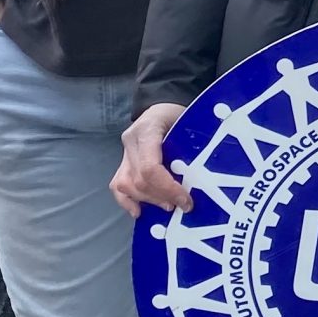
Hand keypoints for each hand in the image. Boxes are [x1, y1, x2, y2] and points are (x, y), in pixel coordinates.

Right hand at [111, 102, 191, 216]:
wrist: (163, 104)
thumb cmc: (179, 114)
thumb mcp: (189, 124)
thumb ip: (190, 148)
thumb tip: (200, 180)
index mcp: (147, 129)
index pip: (150, 167)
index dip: (167, 188)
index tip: (185, 200)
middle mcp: (131, 141)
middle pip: (138, 179)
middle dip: (160, 197)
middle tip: (180, 205)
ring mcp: (124, 151)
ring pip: (125, 184)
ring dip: (147, 200)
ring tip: (167, 205)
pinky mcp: (123, 160)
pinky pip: (117, 184)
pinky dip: (126, 200)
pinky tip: (138, 211)